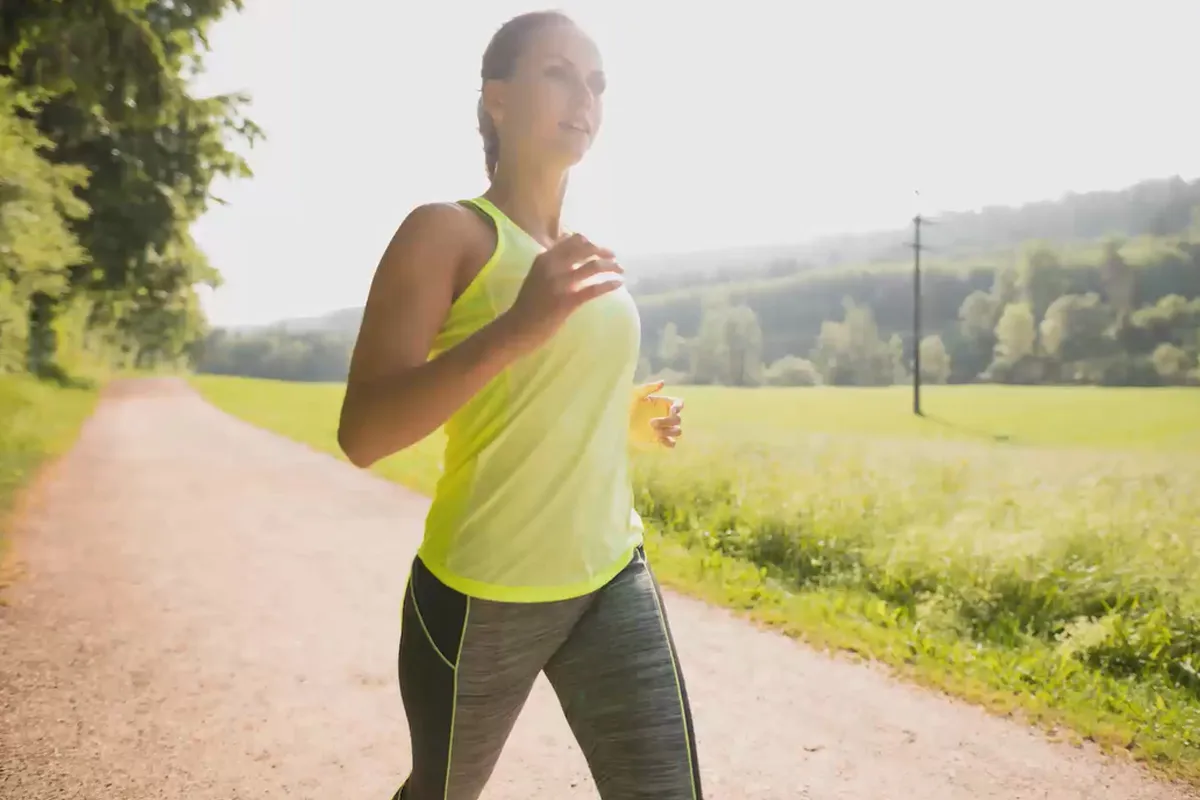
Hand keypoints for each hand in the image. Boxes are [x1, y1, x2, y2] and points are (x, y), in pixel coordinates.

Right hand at [499, 233, 623, 354]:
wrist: (518, 327)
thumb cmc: (528, 303)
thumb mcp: (537, 275)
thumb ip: (552, 261)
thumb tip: (570, 245)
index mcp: (545, 258)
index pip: (573, 240)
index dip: (590, 242)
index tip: (599, 249)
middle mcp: (553, 266)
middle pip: (586, 249)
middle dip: (604, 251)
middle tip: (614, 257)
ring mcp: (560, 283)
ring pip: (593, 267)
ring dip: (611, 266)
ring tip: (621, 269)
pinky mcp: (567, 301)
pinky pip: (594, 289)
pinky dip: (609, 284)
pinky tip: (619, 283)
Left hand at [630, 380, 683, 448]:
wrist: (620, 423)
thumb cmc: (629, 406)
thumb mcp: (636, 394)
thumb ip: (649, 388)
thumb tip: (663, 382)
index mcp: (665, 404)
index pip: (679, 404)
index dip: (678, 407)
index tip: (671, 410)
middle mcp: (668, 416)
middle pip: (678, 419)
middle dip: (667, 421)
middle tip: (651, 423)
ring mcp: (665, 429)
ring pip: (677, 431)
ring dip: (669, 432)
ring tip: (655, 433)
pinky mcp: (661, 440)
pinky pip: (672, 443)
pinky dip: (668, 442)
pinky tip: (658, 440)